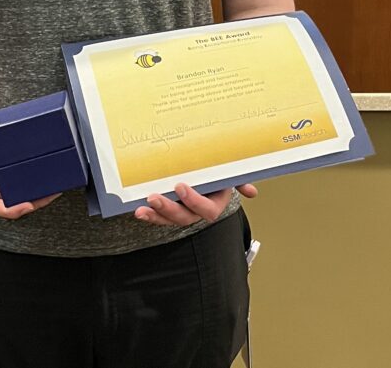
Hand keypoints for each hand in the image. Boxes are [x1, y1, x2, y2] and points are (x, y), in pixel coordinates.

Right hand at [0, 108, 60, 218]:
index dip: (9, 210)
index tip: (27, 205)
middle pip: (9, 205)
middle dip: (31, 204)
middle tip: (51, 194)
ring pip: (18, 198)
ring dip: (37, 198)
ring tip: (56, 188)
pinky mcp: (7, 174)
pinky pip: (21, 185)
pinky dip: (35, 186)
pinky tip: (50, 178)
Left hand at [134, 182, 257, 226]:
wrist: (206, 172)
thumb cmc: (216, 172)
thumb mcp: (227, 173)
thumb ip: (237, 180)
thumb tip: (251, 192)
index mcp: (214, 203)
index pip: (206, 209)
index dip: (193, 201)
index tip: (179, 186)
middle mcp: (197, 211)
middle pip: (184, 217)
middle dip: (168, 209)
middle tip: (154, 197)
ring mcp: (182, 211)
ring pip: (169, 219)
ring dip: (155, 215)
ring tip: (141, 209)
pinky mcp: (168, 210)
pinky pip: (158, 216)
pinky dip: (149, 215)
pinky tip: (139, 210)